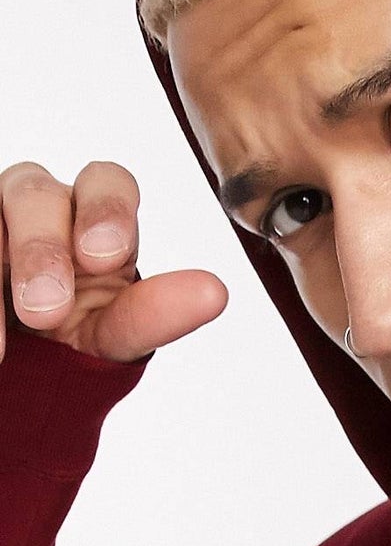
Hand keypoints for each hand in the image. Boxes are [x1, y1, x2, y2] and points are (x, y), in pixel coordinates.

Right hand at [0, 158, 225, 365]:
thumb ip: (155, 314)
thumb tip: (215, 293)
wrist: (24, 364)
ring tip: (1, 344)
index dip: (106, 209)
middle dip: (40, 248)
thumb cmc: (79, 330)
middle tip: (46, 311)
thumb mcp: (115, 331)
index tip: (101, 258)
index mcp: (95, 215)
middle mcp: (38, 203)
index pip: (107, 181)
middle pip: (34, 192)